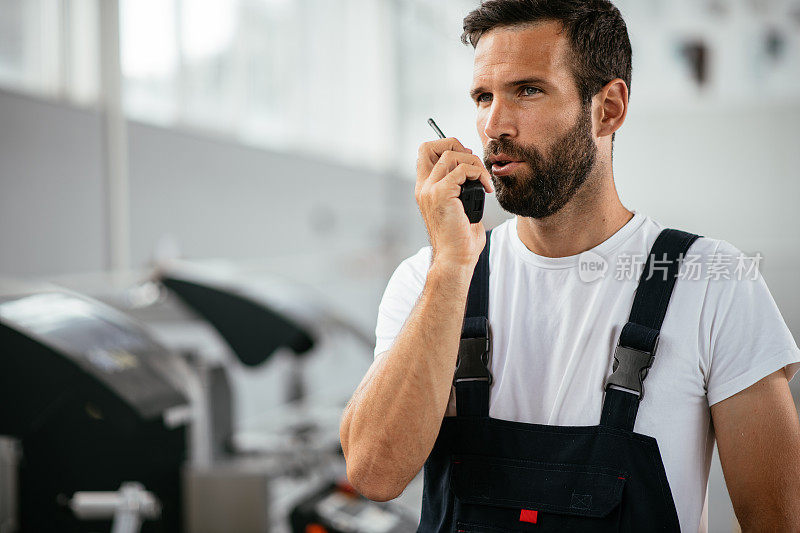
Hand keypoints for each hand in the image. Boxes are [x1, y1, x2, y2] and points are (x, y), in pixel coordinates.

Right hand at [415, 138, 493, 267]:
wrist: (455, 259)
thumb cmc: (460, 239)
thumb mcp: (458, 208)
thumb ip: (459, 189)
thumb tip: (475, 174)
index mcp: (425, 189)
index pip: (426, 152)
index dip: (446, 147)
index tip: (467, 161)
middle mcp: (424, 187)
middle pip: (431, 146)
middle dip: (456, 145)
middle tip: (474, 163)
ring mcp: (430, 190)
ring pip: (451, 155)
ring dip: (474, 162)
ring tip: (484, 180)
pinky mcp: (442, 194)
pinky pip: (463, 169)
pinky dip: (479, 174)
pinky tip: (487, 188)